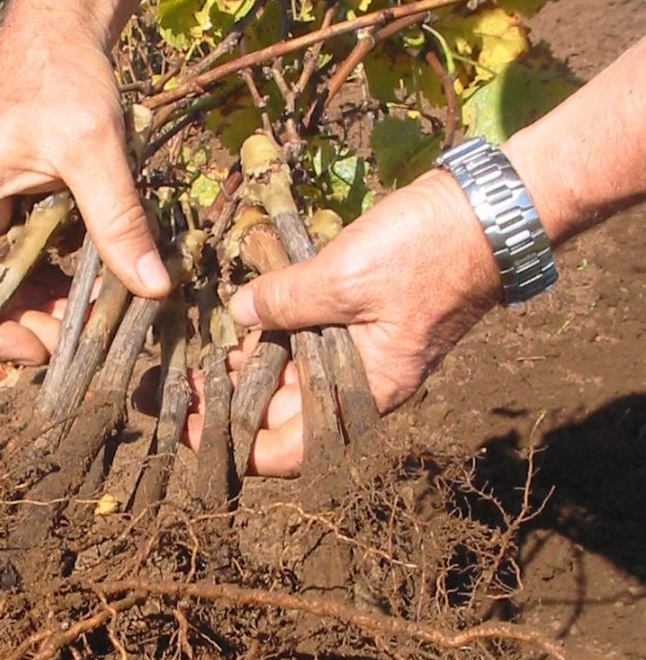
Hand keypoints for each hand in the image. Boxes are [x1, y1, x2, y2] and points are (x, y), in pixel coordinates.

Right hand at [0, 17, 169, 363]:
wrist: (60, 22)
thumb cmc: (63, 73)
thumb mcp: (96, 147)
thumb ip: (120, 220)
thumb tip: (152, 287)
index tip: (39, 348)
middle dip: (25, 325)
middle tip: (82, 335)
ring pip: (2, 284)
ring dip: (44, 306)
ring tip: (95, 313)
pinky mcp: (10, 206)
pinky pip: (23, 261)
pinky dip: (56, 279)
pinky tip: (96, 283)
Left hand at [187, 170, 503, 475]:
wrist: (490, 210)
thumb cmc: (428, 252)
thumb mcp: (346, 278)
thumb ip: (286, 299)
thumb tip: (239, 312)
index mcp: (364, 394)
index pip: (288, 449)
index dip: (234, 446)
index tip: (186, 430)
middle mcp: (359, 384)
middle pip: (279, 415)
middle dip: (225, 406)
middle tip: (170, 389)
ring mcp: (359, 351)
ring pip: (287, 377)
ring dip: (241, 371)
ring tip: (188, 361)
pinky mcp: (358, 317)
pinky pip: (303, 341)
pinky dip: (267, 336)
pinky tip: (230, 324)